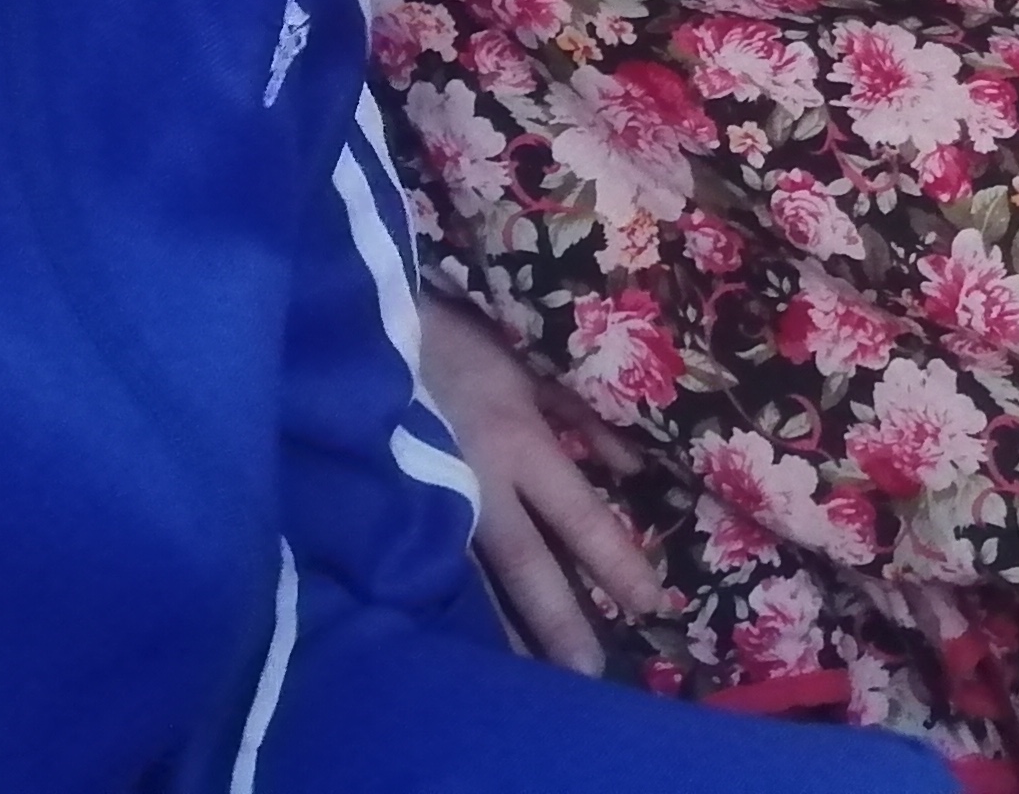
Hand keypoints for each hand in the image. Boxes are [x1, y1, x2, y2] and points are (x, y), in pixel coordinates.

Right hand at [413, 289, 665, 672]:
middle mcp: (478, 484)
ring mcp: (430, 503)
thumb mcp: (534, 368)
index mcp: (519, 443)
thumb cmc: (460, 342)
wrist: (367, 333)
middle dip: (558, 622)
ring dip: (501, 632)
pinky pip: (429, 568)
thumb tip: (632, 470)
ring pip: (473, 581)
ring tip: (524, 685)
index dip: (615, 561)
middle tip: (588, 677)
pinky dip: (448, 606)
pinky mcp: (394, 510)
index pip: (578, 515)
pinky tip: (455, 646)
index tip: (650, 603)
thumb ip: (584, 419)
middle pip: (526, 566)